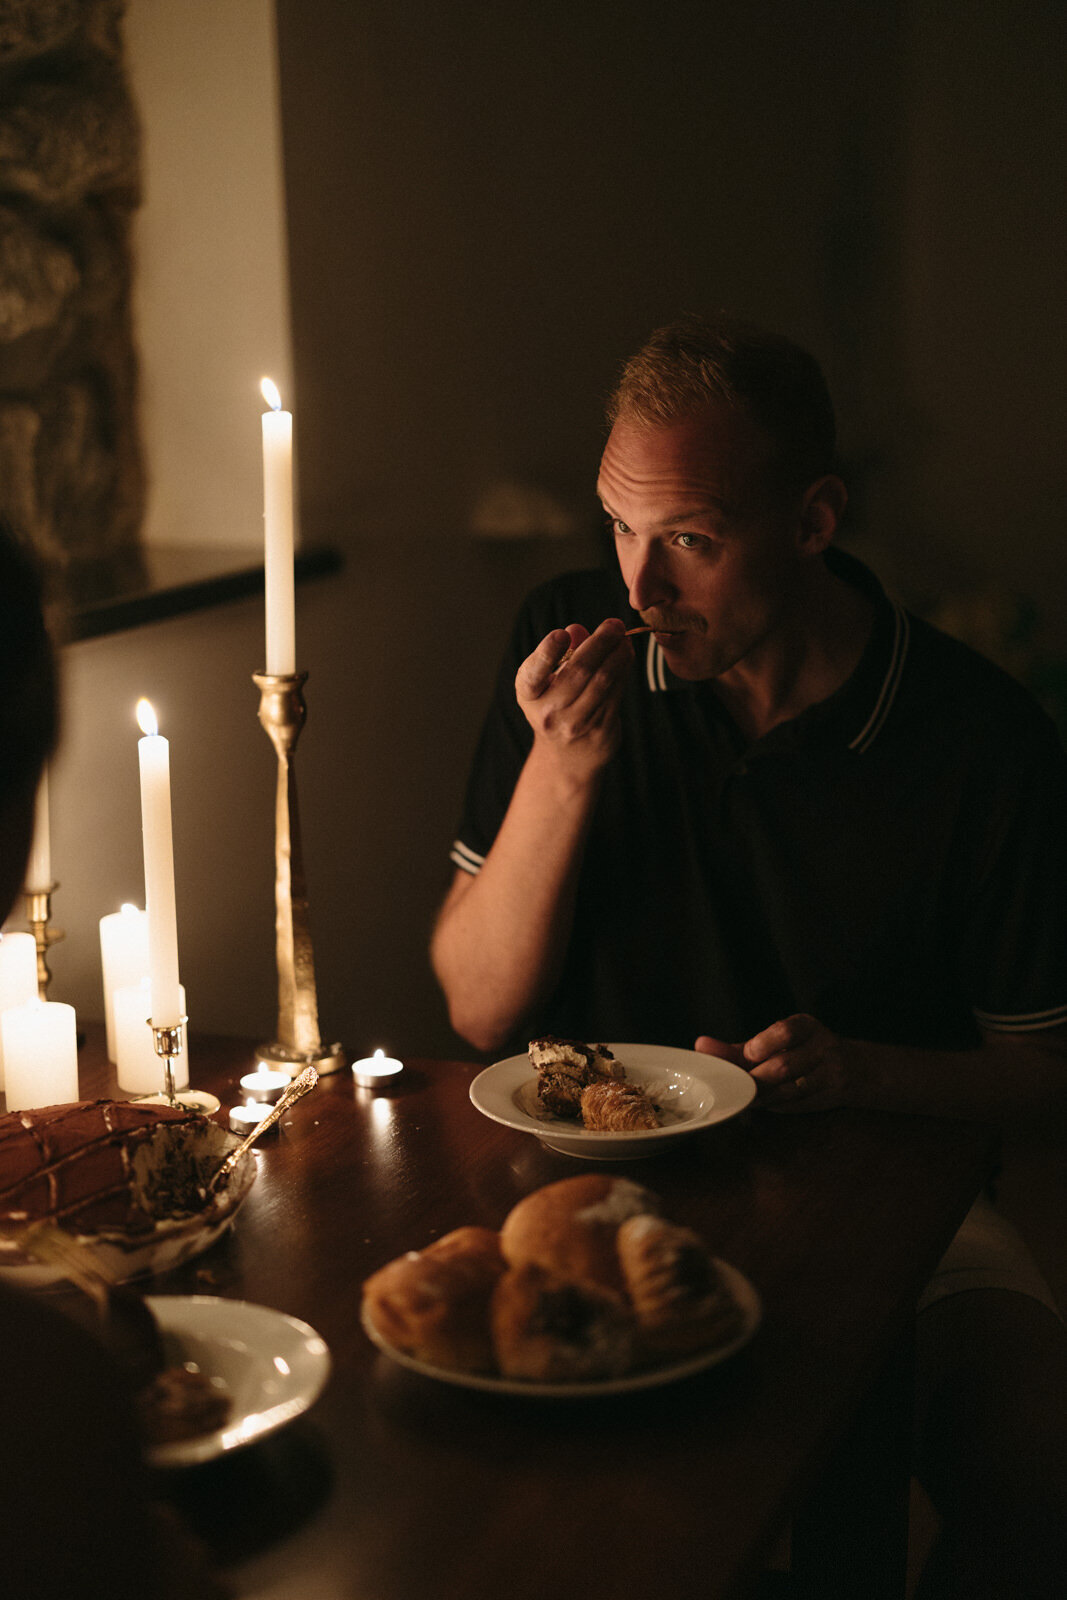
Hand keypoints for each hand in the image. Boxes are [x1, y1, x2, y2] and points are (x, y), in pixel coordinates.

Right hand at [516, 619, 630, 780]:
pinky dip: (623, 670)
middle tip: (614, 624)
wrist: (566, 756)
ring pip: (603, 680)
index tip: (561, 634)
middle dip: (600, 642)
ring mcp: (575, 725)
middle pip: (579, 670)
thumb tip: (578, 630)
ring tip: (624, 638)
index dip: (546, 653)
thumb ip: (561, 653)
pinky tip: (625, 656)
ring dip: (619, 654)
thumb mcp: (547, 680)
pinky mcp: (600, 731)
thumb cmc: (555, 705)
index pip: (533, 674)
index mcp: (529, 695)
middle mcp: (548, 712)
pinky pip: (616, 693)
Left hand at [740, 1013, 857, 1111]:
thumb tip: (703, 1047)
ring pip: (790, 1090)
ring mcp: (831, 1072)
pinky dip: (776, 1106)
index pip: (785, 1032)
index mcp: (807, 1026)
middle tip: (734, 1085)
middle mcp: (822, 1046)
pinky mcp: (833, 1095)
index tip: (748, 1054)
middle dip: (755, 1078)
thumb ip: (743, 1048)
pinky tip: (765, 1104)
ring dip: (762, 1096)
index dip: (763, 1045)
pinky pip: (798, 1104)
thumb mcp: (781, 1041)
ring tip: (744, 1097)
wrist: (857, 1068)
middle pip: (783, 1066)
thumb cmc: (806, 1051)